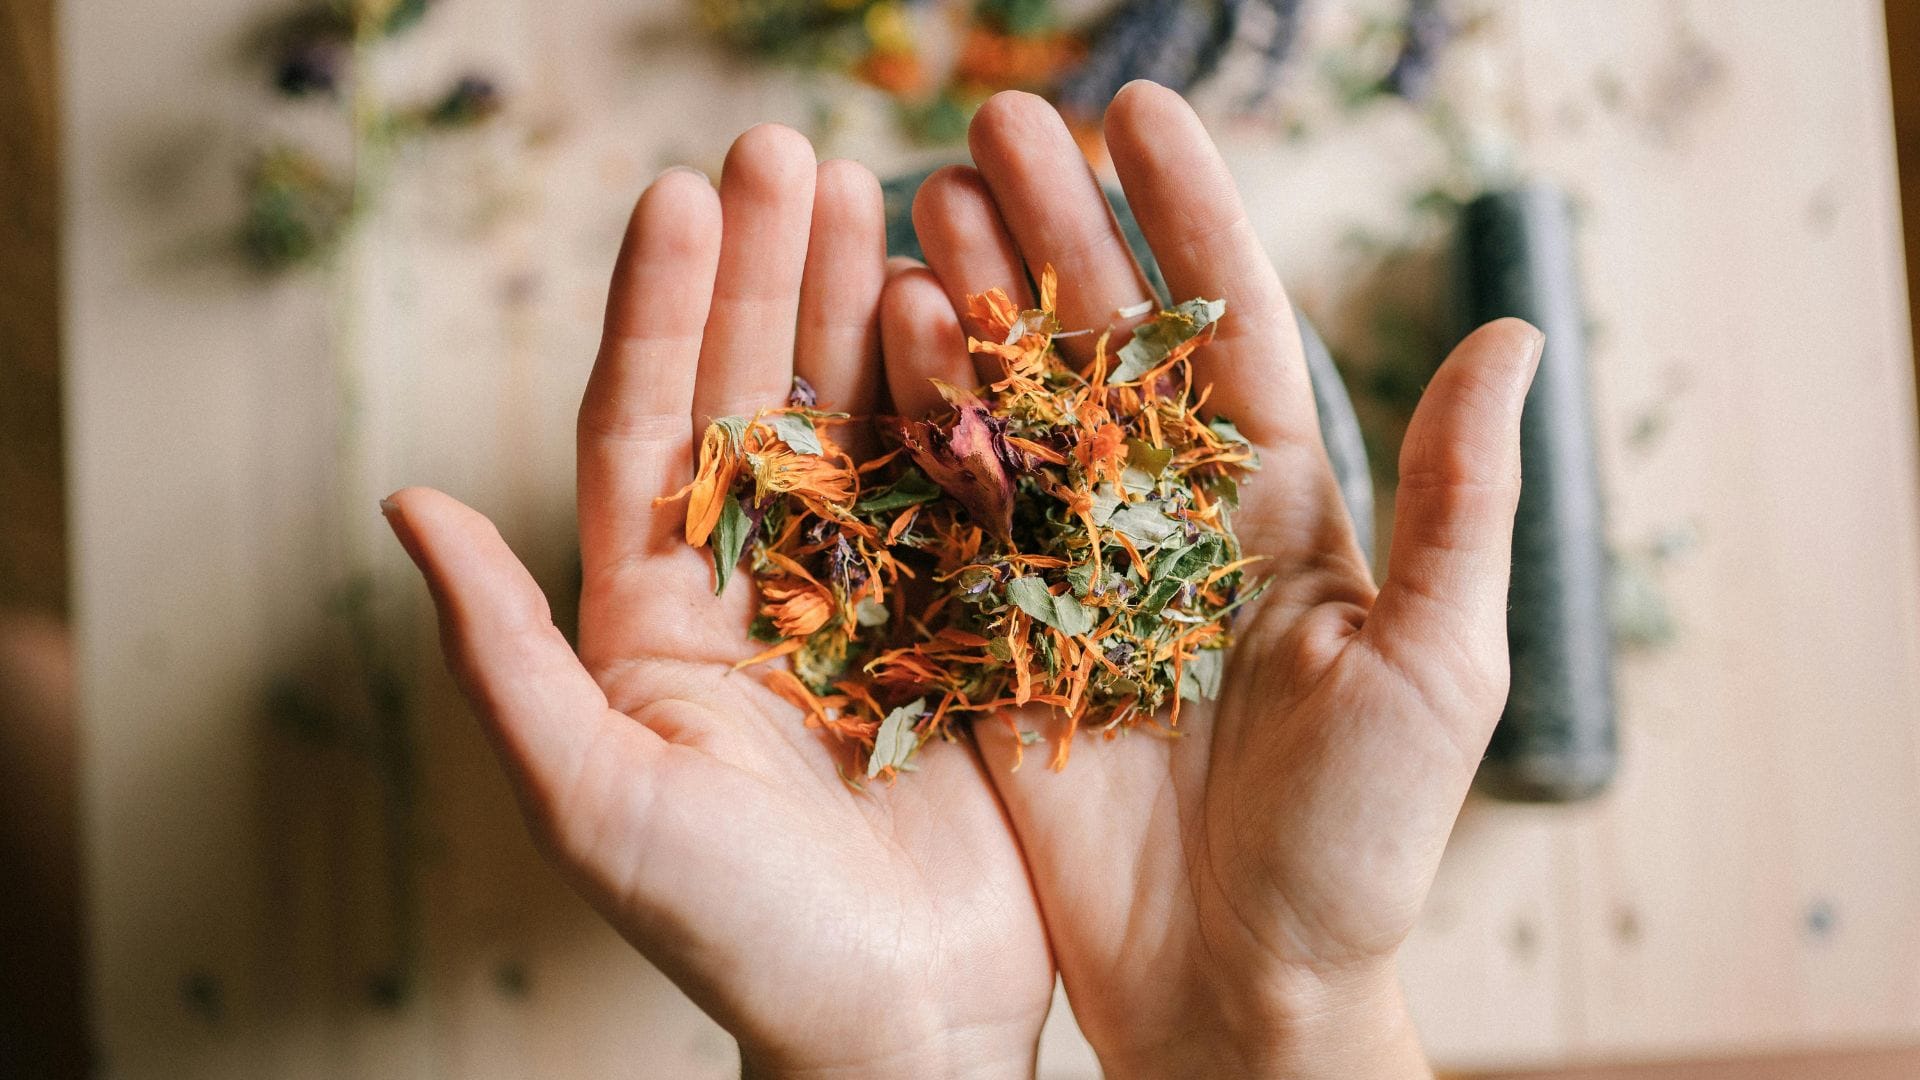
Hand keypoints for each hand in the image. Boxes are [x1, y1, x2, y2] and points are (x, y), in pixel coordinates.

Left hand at [382, 126, 1053, 1078]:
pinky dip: (964, 403)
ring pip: (858, 422)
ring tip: (881, 193)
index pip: (645, 428)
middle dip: (765, 272)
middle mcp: (755, 584)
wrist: (900, 1024)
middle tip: (789, 147)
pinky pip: (959, 491)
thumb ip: (502, 655)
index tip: (683, 195)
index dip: (659, 308)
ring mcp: (865, 595)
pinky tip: (969, 317)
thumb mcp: (596, 800)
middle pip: (752, 396)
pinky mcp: (961, 622)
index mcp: (653, 613)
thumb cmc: (736, 935)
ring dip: (863, 308)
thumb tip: (404, 505)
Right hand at [890, 83, 1541, 1077]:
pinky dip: (915, 422)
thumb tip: (1514, 333)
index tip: (1134, 112)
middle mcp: (1165, 519)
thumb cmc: (1359, 844)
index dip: (1183, 216)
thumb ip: (1454, 503)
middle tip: (992, 125)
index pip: (1226, 327)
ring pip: (1012, 407)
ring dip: (973, 301)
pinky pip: (948, 513)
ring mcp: (1071, 574)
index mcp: (1277, 508)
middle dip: (1053, 231)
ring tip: (925, 198)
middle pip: (1100, 344)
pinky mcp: (994, 638)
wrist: (1240, 989)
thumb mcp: (1431, 665)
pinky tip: (880, 332)